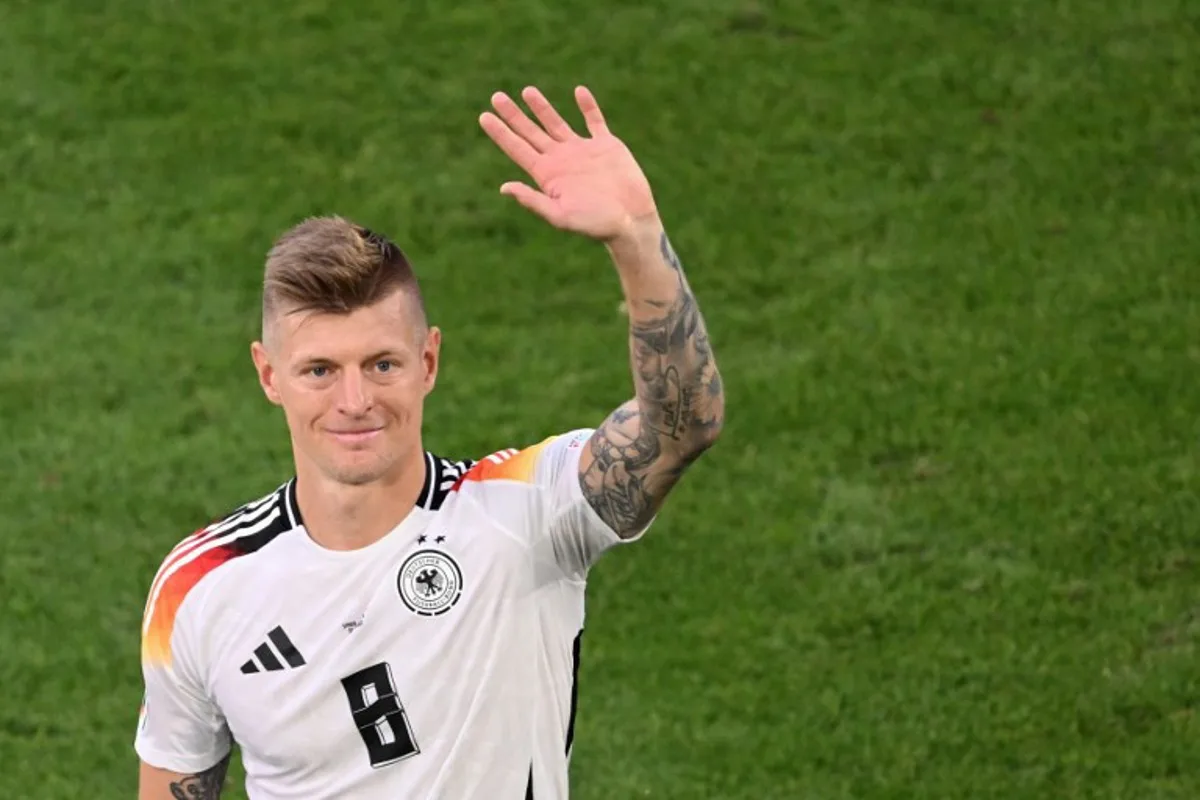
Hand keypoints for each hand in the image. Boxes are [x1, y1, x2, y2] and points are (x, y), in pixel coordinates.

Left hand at [479, 86, 657, 241]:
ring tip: (527, 91)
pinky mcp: (606, 146)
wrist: (631, 222)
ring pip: (557, 123)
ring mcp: (583, 151)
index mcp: (547, 175)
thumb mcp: (560, 216)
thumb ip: (533, 201)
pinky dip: (588, 106)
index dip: (500, 133)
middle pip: (531, 133)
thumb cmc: (596, 224)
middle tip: (496, 97)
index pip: (518, 149)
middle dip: (514, 115)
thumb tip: (504, 188)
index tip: (484, 116)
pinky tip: (579, 91)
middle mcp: (561, 160)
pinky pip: (595, 120)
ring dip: (542, 107)